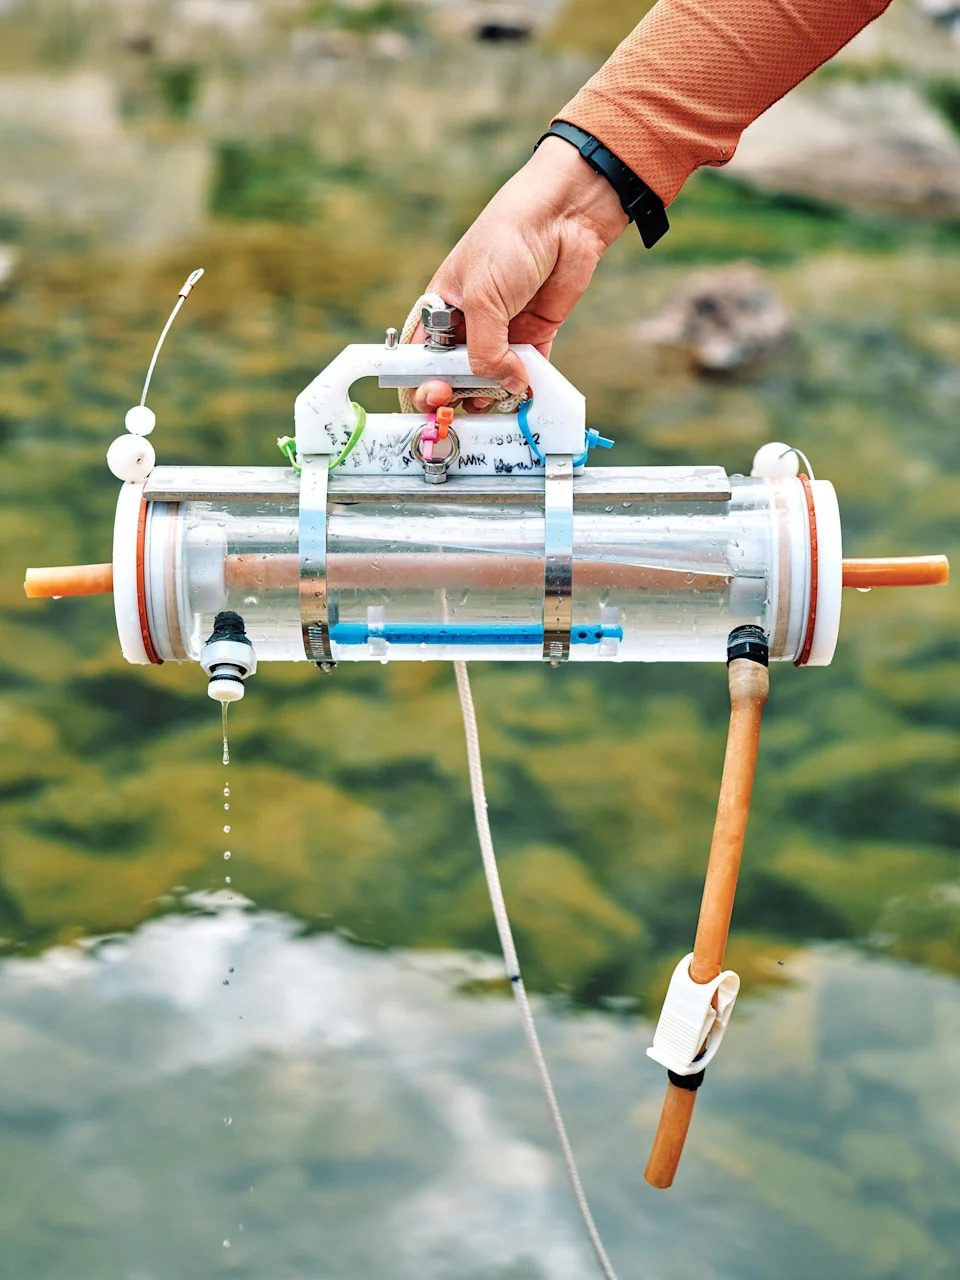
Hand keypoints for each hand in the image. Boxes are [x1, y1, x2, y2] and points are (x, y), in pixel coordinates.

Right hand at [412, 135, 627, 412]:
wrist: (562, 214)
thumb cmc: (507, 239)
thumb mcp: (482, 298)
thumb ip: (485, 351)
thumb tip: (506, 386)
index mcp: (440, 311)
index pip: (422, 359)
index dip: (423, 383)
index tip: (433, 399)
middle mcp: (468, 326)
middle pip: (456, 376)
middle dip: (459, 395)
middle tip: (464, 405)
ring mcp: (502, 332)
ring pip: (493, 381)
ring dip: (495, 396)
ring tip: (500, 399)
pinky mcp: (536, 335)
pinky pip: (529, 373)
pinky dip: (530, 387)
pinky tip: (529, 394)